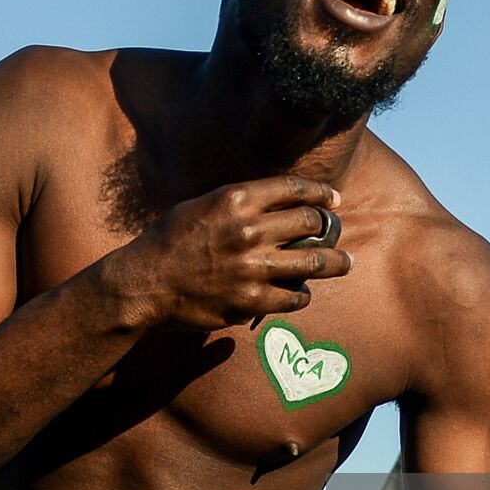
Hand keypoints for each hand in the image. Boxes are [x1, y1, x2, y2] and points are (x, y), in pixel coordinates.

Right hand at [120, 175, 351, 328]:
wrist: (146, 283)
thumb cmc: (170, 240)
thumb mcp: (203, 205)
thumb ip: (240, 202)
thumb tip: (278, 203)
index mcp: (236, 199)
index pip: (294, 189)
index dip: (320, 193)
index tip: (333, 199)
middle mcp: (249, 230)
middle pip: (311, 222)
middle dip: (329, 226)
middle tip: (336, 231)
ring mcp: (252, 267)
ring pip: (313, 262)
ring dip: (334, 263)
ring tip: (342, 263)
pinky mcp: (251, 300)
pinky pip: (294, 297)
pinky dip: (301, 294)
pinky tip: (301, 293)